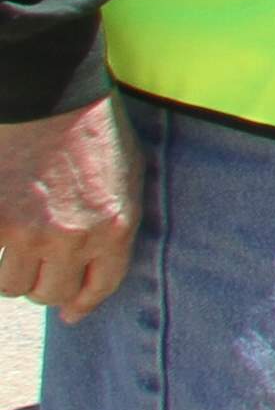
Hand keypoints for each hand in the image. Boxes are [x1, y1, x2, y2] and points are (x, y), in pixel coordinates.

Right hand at [0, 98, 133, 322]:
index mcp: (114, 229)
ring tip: (15, 246)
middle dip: (45, 285)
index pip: (99, 287)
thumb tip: (96, 263)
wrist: (51, 96)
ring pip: (12, 285)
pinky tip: (3, 232)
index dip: (82, 303)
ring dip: (13, 271)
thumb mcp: (128, 177)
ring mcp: (27, 233)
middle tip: (38, 267)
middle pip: (49, 293)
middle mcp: (72, 239)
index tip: (70, 313)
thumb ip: (115, 224)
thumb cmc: (94, 129)